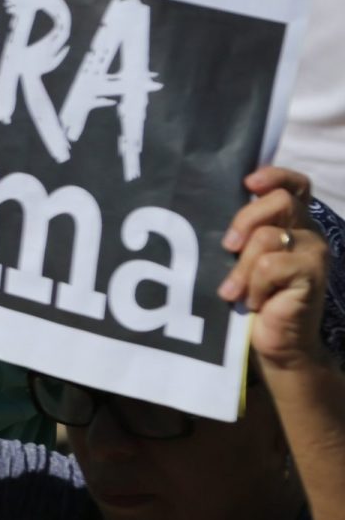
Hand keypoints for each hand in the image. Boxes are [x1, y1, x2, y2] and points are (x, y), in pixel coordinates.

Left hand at [219, 167, 327, 368]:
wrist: (275, 343)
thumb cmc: (250, 298)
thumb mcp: (240, 260)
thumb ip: (238, 234)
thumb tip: (205, 207)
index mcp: (290, 222)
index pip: (293, 185)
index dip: (274, 176)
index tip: (247, 183)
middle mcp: (306, 231)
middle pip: (279, 201)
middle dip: (244, 220)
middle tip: (227, 247)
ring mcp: (313, 252)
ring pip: (268, 237)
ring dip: (242, 268)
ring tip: (235, 292)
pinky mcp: (312, 274)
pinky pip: (270, 265)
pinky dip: (254, 285)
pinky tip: (255, 302)